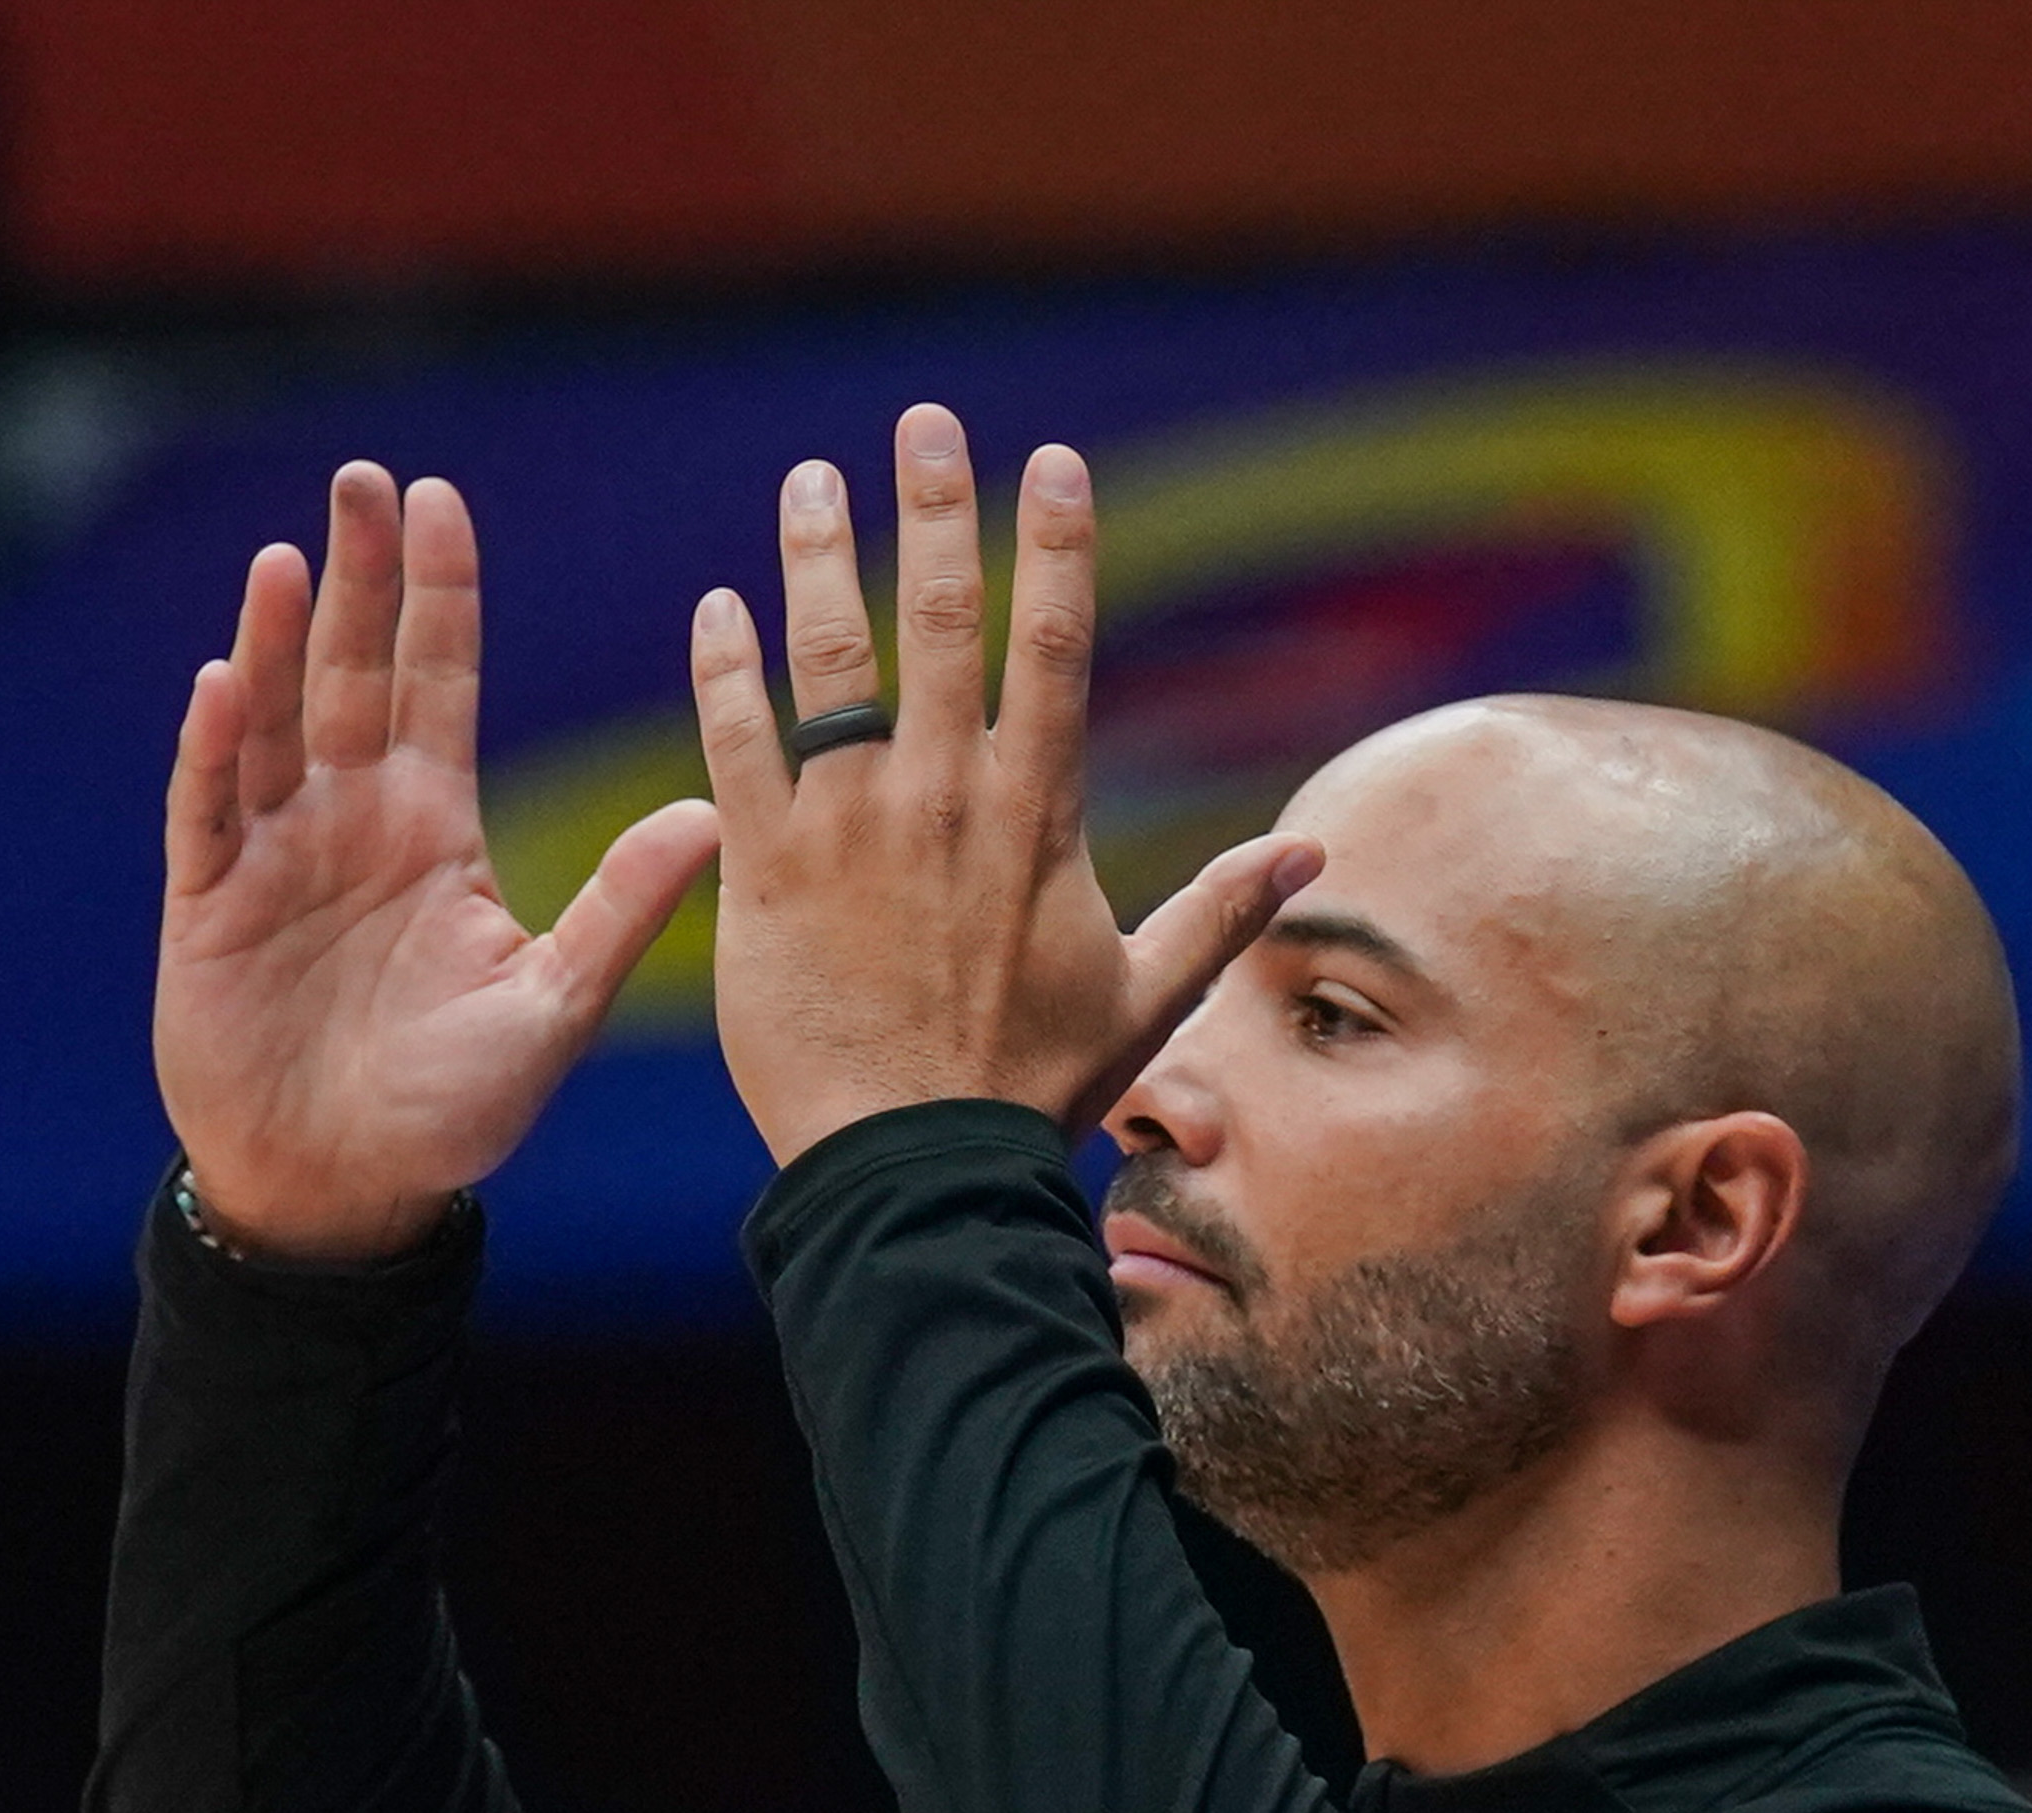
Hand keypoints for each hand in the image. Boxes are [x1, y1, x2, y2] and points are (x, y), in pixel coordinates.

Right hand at [156, 463, 719, 1258]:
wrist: (346, 1192)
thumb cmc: (452, 1109)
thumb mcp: (553, 1005)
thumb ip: (620, 908)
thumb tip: (710, 810)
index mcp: (434, 828)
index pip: (438, 681)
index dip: (438, 593)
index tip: (441, 500)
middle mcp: (350, 819)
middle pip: (351, 671)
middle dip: (357, 575)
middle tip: (362, 476)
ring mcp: (273, 854)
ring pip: (272, 719)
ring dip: (279, 640)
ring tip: (292, 557)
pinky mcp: (209, 904)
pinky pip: (208, 808)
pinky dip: (212, 748)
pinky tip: (223, 681)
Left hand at [688, 407, 1318, 1161]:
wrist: (915, 1172)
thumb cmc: (1030, 1089)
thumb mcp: (1145, 997)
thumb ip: (1220, 910)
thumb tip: (1313, 853)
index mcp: (1036, 817)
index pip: (1053, 648)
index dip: (1054, 546)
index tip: (1051, 461)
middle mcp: (944, 800)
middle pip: (941, 623)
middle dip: (934, 512)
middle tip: (923, 422)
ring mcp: (848, 830)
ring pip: (829, 663)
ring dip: (821, 560)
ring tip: (809, 479)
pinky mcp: (764, 874)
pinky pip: (736, 748)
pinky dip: (724, 673)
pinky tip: (718, 606)